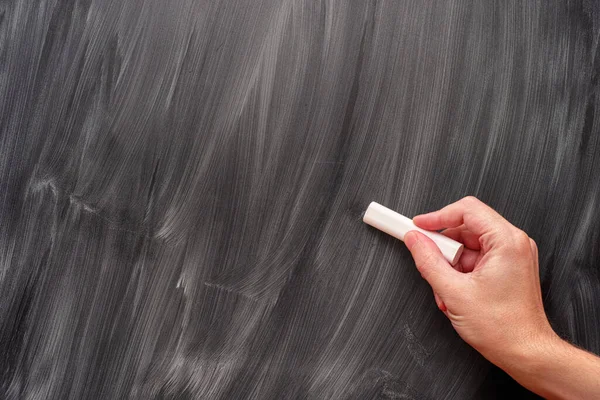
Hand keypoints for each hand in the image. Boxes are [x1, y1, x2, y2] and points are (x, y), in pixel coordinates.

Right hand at [403, 196, 554, 369]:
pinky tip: (455, 295)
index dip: (437, 216)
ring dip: (450, 266)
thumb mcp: (453, 292)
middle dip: (443, 249)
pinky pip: (475, 260)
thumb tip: (414, 240)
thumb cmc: (503, 328)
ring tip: (447, 291)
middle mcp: (513, 244)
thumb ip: (428, 261)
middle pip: (465, 228)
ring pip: (468, 246)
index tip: (417, 225)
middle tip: (429, 264)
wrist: (526, 354)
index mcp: (506, 241)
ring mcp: (511, 256)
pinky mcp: (507, 269)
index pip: (466, 210)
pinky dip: (460, 274)